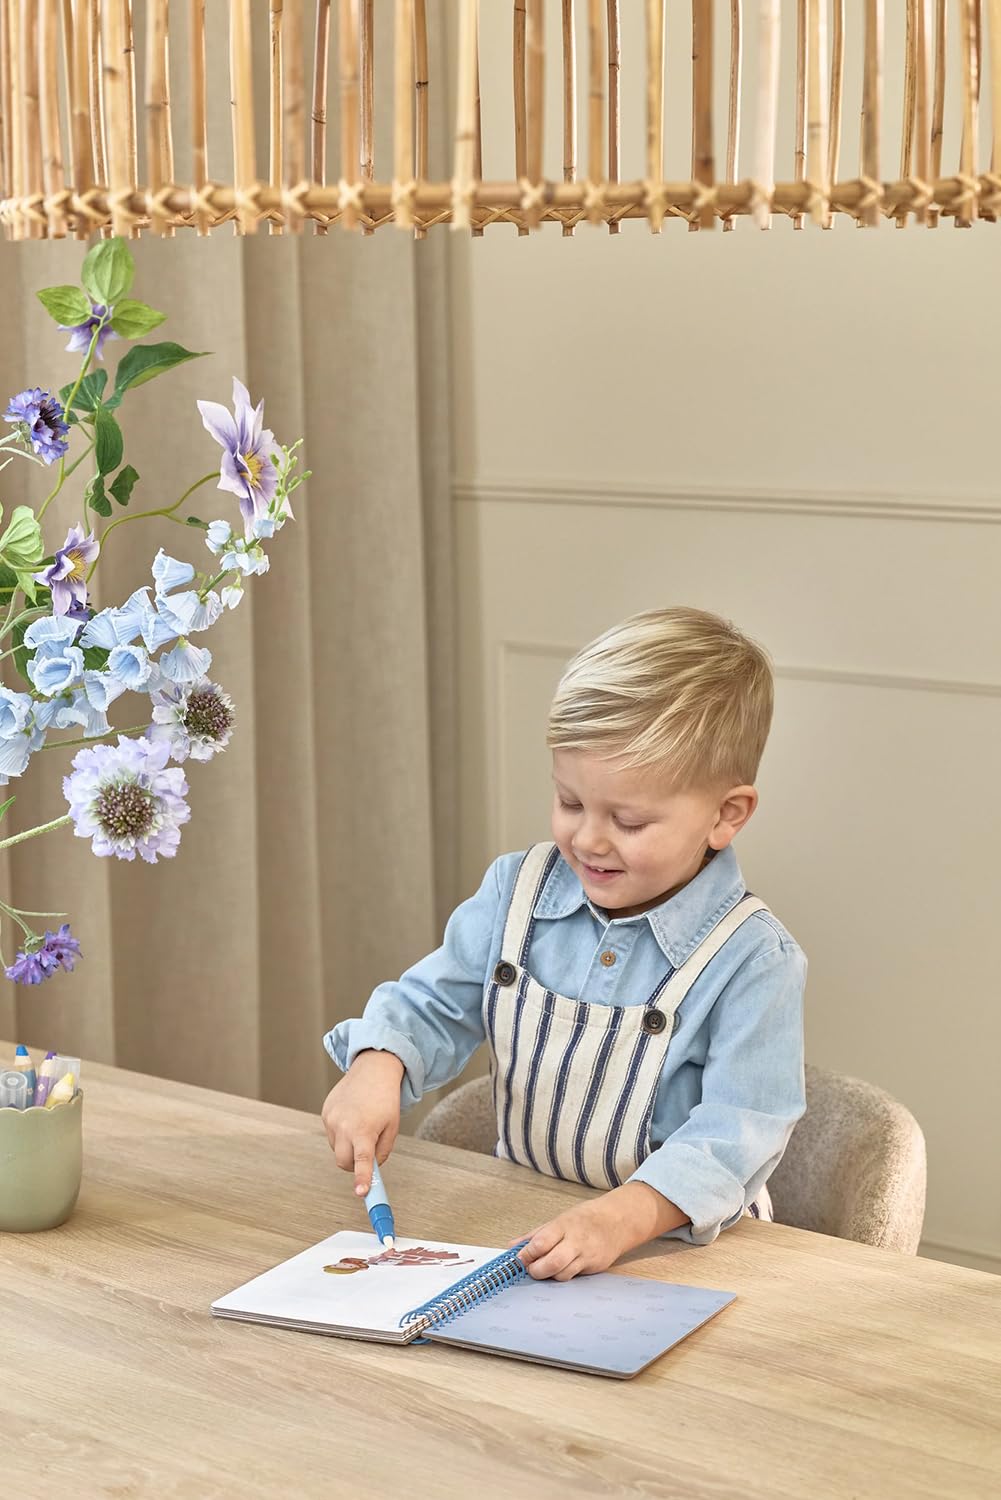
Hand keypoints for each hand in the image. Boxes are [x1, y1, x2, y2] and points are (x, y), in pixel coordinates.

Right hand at [321, 1050, 403, 1195]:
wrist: (373, 1069)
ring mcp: (331, 1119)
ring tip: (362, 1126)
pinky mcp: (325, 1113)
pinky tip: (352, 1117)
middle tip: (366, 1154)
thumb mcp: (392, 1127)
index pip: (362, 1161)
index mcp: (364, 1130)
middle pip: (343, 1162)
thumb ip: (382, 1152)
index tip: (361, 1193)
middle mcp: (344, 1125)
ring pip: (337, 1148)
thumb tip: (371, 1169)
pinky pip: (332, 1134)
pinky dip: (342, 1133)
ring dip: (348, 1146)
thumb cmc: (385, 1098)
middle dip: (354, 1165)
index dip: (361, 1179)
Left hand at [510, 1183, 686, 1280]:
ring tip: (545, 1269)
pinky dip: (563, 1276)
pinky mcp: (594, 1267)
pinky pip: (574, 1278)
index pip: (541, 1242)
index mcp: (564, 1225)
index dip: (527, 1254)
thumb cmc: (585, 1219)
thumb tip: (512, 1247)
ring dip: (549, 1276)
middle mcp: (576, 1241)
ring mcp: (586, 1255)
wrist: (617, 1221)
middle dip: (536, 1270)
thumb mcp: (558, 1220)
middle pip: (552, 1262)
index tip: (519, 1259)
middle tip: (530, 1269)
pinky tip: (560, 1270)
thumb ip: (534, 1235)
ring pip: (562, 1274)